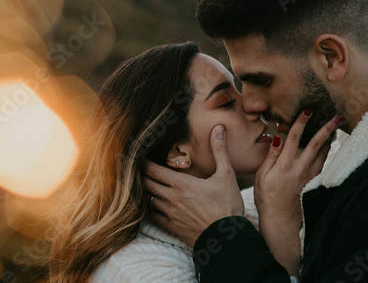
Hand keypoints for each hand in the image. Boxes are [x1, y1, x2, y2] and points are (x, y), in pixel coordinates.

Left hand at [144, 125, 242, 247]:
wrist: (226, 239)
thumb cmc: (227, 206)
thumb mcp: (226, 175)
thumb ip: (220, 150)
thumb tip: (218, 128)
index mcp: (181, 184)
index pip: (152, 170)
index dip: (143, 162)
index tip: (140, 155)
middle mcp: (171, 198)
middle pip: (146, 183)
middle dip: (142, 174)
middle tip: (139, 167)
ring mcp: (169, 214)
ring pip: (148, 199)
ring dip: (147, 191)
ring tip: (147, 184)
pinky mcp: (171, 227)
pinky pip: (153, 216)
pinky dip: (151, 208)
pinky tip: (155, 204)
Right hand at [254, 110, 341, 275]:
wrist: (281, 221)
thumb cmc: (267, 198)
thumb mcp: (262, 176)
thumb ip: (271, 155)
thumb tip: (278, 137)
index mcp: (285, 165)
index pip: (295, 137)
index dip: (301, 121)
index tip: (308, 109)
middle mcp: (301, 169)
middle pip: (317, 143)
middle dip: (327, 127)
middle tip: (337, 115)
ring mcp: (310, 176)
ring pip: (324, 153)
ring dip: (330, 138)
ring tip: (336, 126)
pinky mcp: (315, 183)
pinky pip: (324, 163)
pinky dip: (328, 152)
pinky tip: (330, 146)